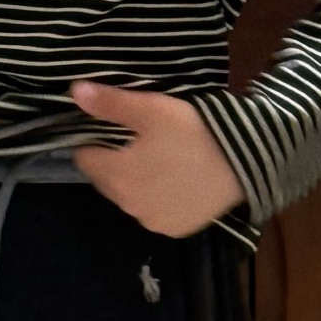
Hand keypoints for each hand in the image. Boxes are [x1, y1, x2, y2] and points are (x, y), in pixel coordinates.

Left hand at [71, 82, 244, 236]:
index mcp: (115, 175)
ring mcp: (150, 220)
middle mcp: (126, 204)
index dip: (94, 141)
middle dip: (114, 162)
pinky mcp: (173, 229)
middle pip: (106, 180)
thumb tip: (74, 92)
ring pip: (129, 198)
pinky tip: (174, 182)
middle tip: (138, 142)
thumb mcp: (152, 109)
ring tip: (158, 160)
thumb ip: (111, 103)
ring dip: (135, 182)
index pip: (85, 159)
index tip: (112, 129)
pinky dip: (157, 199)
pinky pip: (154, 212)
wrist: (247, 161)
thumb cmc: (195, 131)